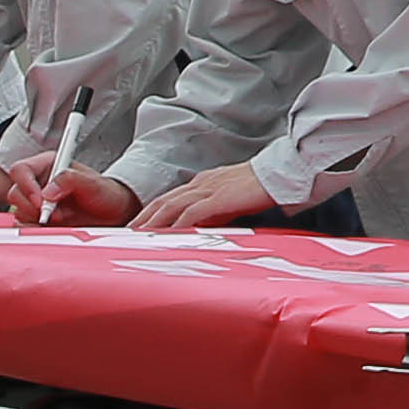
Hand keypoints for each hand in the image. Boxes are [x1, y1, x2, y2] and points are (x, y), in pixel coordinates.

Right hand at [10, 162, 139, 228]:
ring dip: (36, 220)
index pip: (21, 170)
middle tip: (53, 214)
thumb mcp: (92, 183)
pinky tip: (55, 227)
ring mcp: (37, 203)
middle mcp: (38, 183)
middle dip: (31, 207)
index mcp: (47, 165)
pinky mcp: (39, 220)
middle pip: (15, 193)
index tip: (41, 201)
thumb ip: (69, 180)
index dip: (26, 185)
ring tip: (61, 219)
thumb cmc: (105, 192)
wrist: (114, 212)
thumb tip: (47, 192)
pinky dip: (37, 230)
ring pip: (19, 212)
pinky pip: (26, 226)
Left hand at [134, 166, 289, 236]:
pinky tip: (170, 234)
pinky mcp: (219, 198)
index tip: (140, 223)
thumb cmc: (259, 188)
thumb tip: (201, 226)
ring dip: (154, 221)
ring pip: (172, 206)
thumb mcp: (230, 199)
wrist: (278, 174)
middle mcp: (201, 184)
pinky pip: (192, 212)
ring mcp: (208, 190)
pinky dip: (178, 224)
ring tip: (140, 235)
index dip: (153, 210)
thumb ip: (214, 210)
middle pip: (164, 200)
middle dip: (145, 216)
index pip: (170, 197)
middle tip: (129, 231)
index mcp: (203, 182)